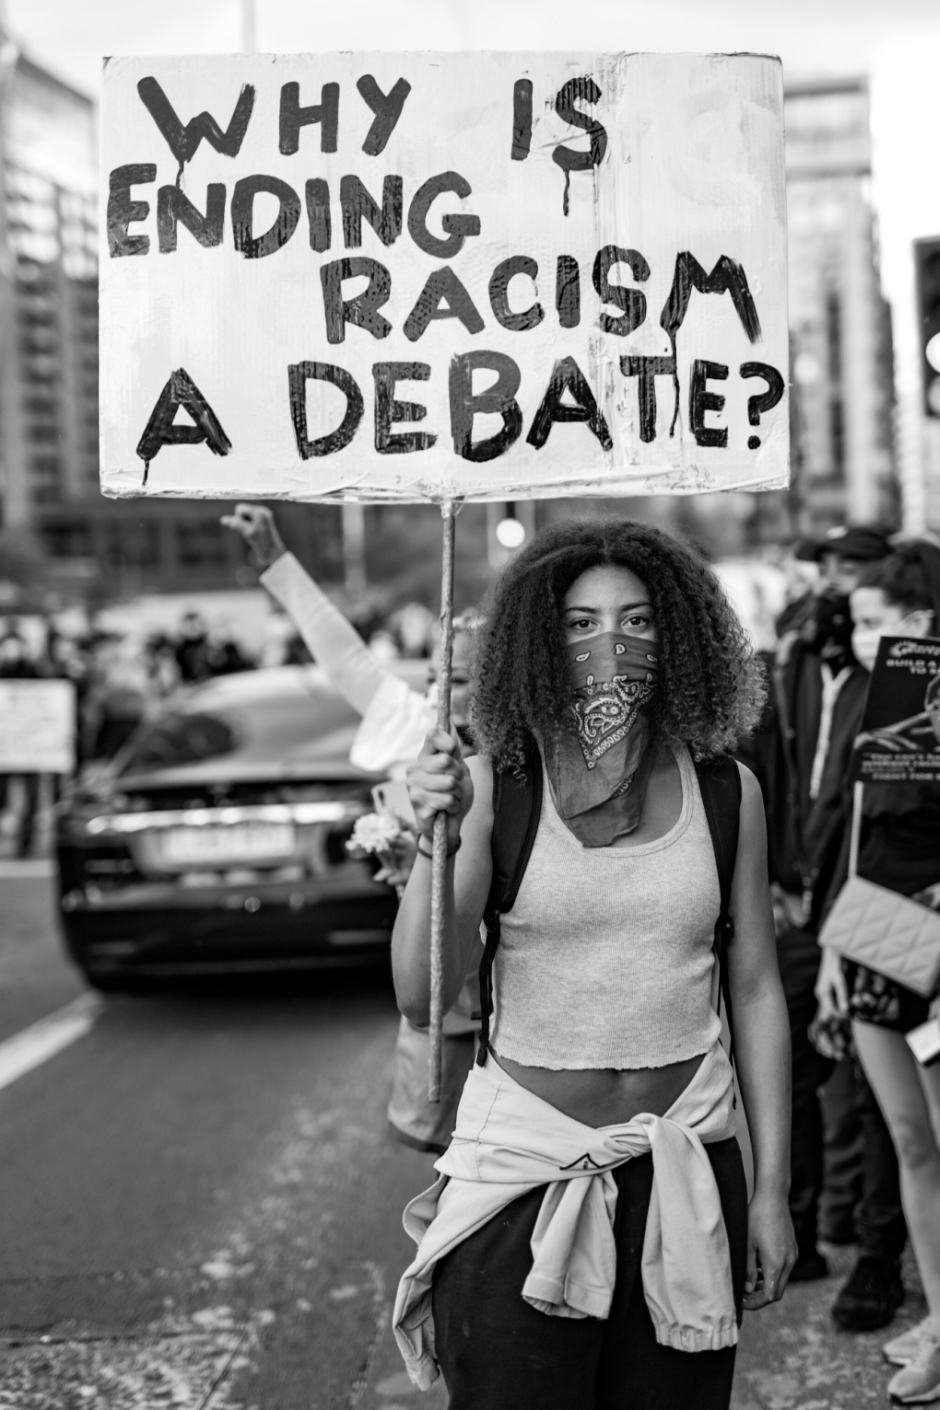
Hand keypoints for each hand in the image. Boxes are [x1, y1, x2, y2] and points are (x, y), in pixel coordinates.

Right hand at [220, 504, 286, 567]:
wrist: (273, 555)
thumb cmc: (262, 543)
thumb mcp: (248, 532)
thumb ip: (235, 524)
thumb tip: (223, 519)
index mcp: (260, 511)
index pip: (240, 508)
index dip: (238, 519)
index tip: (246, 529)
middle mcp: (262, 512)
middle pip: (241, 512)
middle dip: (241, 522)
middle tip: (249, 532)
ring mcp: (262, 518)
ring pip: (244, 518)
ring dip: (244, 526)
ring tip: (252, 534)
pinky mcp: (261, 524)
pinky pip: (247, 523)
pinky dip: (247, 528)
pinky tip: (253, 535)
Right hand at [405, 730, 472, 850]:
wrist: (449, 824)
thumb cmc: (454, 795)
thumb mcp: (459, 770)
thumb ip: (455, 750)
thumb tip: (454, 721)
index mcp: (425, 757)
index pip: (433, 735)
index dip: (448, 743)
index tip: (454, 754)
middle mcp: (415, 768)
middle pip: (446, 760)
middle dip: (458, 776)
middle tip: (454, 786)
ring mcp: (413, 786)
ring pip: (449, 782)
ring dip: (457, 794)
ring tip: (451, 798)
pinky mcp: (417, 803)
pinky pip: (447, 799)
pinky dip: (454, 806)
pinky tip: (446, 809)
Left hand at [743, 1189, 797, 1310]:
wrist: (773, 1197)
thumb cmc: (756, 1218)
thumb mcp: (747, 1244)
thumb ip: (748, 1269)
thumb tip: (747, 1290)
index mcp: (776, 1264)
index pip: (769, 1296)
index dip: (755, 1303)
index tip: (742, 1301)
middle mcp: (788, 1262)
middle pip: (778, 1292)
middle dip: (761, 1297)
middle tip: (745, 1294)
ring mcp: (793, 1256)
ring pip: (782, 1281)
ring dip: (768, 1286)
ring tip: (750, 1282)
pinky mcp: (794, 1249)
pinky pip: (785, 1269)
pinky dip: (773, 1274)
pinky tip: (760, 1267)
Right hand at [814, 945, 848, 1018]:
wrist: (831, 956)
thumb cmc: (835, 967)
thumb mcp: (840, 982)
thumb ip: (842, 996)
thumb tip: (844, 1011)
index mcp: (822, 993)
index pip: (829, 1011)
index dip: (839, 1016)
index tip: (849, 1017)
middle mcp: (820, 994)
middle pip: (828, 1010)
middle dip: (838, 1014)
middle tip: (850, 1017)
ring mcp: (822, 993)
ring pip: (829, 1006)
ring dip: (838, 1010)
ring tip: (848, 1012)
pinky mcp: (825, 990)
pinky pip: (830, 1002)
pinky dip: (837, 1005)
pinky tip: (843, 1005)